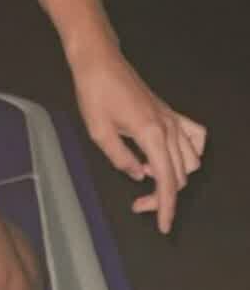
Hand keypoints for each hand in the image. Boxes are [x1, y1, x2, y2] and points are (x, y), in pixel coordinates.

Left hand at [71, 45, 205, 234]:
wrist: (100, 63)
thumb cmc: (95, 95)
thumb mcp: (99, 133)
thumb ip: (121, 159)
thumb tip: (140, 175)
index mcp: (151, 135)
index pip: (167, 181)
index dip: (166, 207)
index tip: (163, 226)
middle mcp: (169, 128)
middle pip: (180, 175)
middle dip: (163, 195)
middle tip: (138, 203)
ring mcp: (173, 120)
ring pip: (190, 160)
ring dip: (175, 176)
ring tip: (148, 176)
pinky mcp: (170, 113)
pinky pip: (195, 136)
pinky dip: (189, 153)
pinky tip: (170, 158)